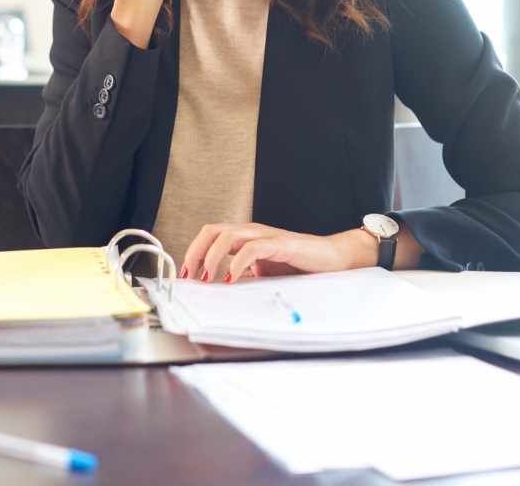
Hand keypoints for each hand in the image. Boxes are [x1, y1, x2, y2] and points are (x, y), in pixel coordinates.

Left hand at [181, 222, 378, 283]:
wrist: (333, 259)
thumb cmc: (301, 265)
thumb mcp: (265, 273)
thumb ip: (246, 276)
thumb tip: (221, 290)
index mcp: (246, 238)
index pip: (210, 235)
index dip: (194, 252)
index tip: (185, 274)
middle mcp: (252, 232)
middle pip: (212, 230)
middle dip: (195, 252)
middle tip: (189, 275)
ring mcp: (266, 236)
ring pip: (227, 235)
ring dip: (211, 257)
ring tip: (207, 277)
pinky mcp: (280, 244)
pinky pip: (252, 249)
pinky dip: (237, 263)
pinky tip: (231, 278)